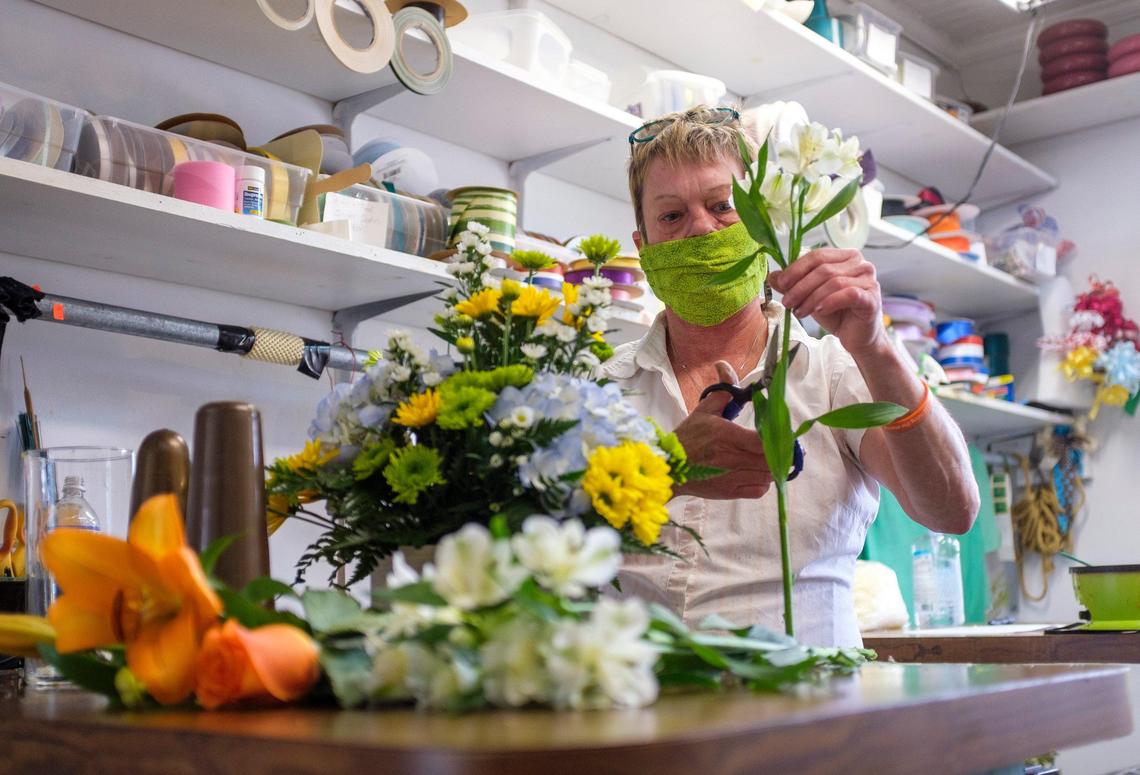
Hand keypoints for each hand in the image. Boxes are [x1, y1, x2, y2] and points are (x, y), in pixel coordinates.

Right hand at [673, 362, 772, 500]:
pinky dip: (762, 482)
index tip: (781, 434)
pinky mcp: (730, 492)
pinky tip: (755, 473)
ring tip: (765, 458)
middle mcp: (731, 458)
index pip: (763, 441)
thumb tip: (724, 366)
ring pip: (768, 475)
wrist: (670, 467)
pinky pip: (759, 490)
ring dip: (771, 467)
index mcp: (725, 435)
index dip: (777, 439)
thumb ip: (722, 392)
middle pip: (771, 460)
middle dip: (778, 453)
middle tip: (779, 446)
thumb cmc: (687, 437)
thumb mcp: (703, 411)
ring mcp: (731, 477)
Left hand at [769, 248, 885, 355]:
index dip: (796, 269)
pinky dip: (829, 302)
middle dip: (800, 287)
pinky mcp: (871, 298)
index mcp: (845, 257)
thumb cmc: (836, 313)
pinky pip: (848, 294)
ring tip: (799, 312)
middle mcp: (860, 264)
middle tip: (787, 302)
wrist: (856, 336)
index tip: (780, 283)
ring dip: (811, 298)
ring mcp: (869, 280)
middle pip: (823, 269)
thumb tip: (772, 276)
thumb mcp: (809, 296)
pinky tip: (819, 311)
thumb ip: (793, 284)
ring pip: (833, 282)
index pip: (817, 256)